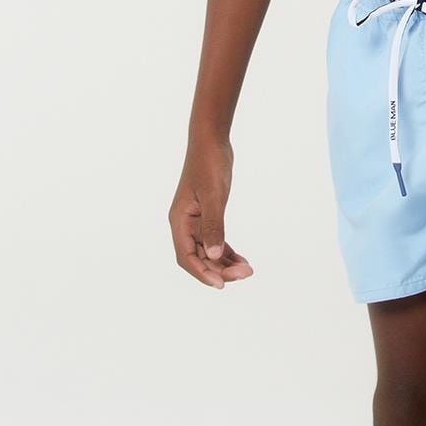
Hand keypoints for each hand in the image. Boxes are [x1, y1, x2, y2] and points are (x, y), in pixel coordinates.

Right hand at [168, 134, 253, 288]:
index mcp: (179, 221)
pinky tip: (242, 259)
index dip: (202, 273)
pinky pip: (215, 241)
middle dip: (219, 269)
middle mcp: (184, 224)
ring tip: (247, 270)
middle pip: (199, 257)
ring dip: (224, 263)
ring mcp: (195, 221)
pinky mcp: (207, 215)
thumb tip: (215, 255)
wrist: (211, 141)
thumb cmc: (209, 164)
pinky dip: (227, 251)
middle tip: (245, 274)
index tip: (221, 284)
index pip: (186, 257)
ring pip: (208, 251)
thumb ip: (213, 226)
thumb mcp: (214, 196)